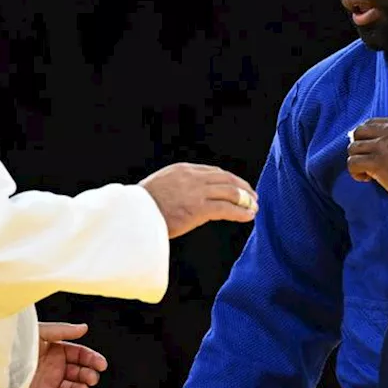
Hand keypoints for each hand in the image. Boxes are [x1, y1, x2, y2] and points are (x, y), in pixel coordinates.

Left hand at [24, 322, 107, 387]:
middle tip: (91, 377)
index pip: (80, 355)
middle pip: (80, 373)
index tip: (101, 364)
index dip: (92, 359)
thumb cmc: (14, 345)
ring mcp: (49, 386)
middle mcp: (55, 369)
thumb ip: (62, 331)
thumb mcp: (39, 333)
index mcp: (56, 351)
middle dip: (88, 375)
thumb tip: (84, 328)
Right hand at [139, 163, 258, 238]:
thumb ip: (177, 188)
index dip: (228, 180)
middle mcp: (193, 177)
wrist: (134, 215)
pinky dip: (241, 212)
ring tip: (254, 207)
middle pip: (226, 178)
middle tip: (253, 196)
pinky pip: (227, 209)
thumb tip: (186, 198)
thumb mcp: (160, 188)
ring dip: (245, 200)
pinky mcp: (199, 209)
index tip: (237, 187)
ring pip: (230, 192)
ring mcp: (197, 192)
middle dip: (242, 187)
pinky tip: (248, 216)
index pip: (213, 172)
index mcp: (183, 170)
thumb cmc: (142, 207)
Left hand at [347, 116, 387, 217]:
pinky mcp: (377, 163)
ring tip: (368, 173)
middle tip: (365, 161)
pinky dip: (355, 173)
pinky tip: (367, 179)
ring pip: (352, 148)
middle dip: (358, 147)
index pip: (369, 123)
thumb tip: (377, 146)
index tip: (371, 151)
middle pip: (357, 132)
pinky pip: (352, 163)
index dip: (366, 138)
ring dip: (357, 162)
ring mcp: (382, 146)